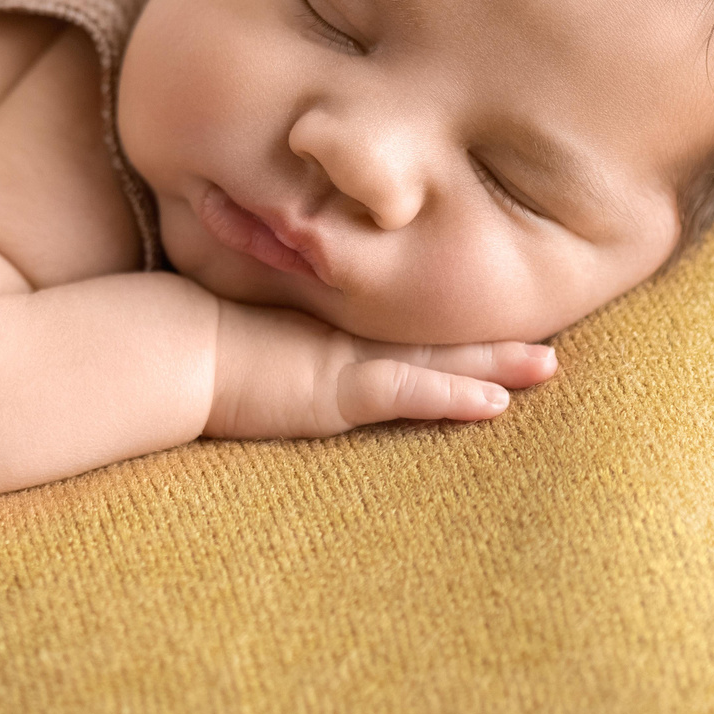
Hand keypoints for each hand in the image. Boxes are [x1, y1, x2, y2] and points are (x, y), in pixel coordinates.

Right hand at [204, 298, 557, 439]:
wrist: (166, 349)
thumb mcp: (239, 334)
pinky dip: (453, 395)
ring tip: (547, 366)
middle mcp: (345, 334)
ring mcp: (344, 358)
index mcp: (328, 323)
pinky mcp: (337, 389)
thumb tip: (264, 331)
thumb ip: (266, 330)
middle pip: (433, 330)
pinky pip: (408, 392)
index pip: (400, 319)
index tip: (490, 310)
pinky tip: (494, 403)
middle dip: (492, 334)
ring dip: (495, 362)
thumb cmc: (189, 340)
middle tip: (547, 336)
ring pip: (437, 356)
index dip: (447, 316)